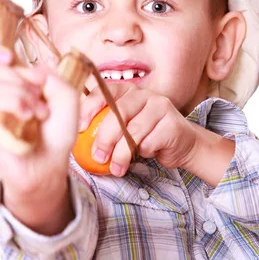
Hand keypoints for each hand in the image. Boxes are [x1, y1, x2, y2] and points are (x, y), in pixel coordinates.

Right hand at [0, 44, 80, 201]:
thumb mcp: (65, 96)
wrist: (50, 165)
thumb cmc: (55, 132)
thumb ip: (51, 76)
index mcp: (9, 84)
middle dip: (20, 75)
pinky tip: (30, 116)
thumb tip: (29, 69)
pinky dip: (17, 102)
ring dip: (24, 93)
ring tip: (40, 112)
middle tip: (39, 93)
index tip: (9, 56)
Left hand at [79, 83, 198, 176]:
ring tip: (117, 169)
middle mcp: (143, 94)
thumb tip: (76, 139)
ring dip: (122, 154)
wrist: (182, 144)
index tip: (80, 128)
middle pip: (118, 113)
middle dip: (105, 138)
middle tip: (98, 157)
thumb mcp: (124, 128)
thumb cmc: (147, 137)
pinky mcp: (172, 123)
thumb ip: (105, 127)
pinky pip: (150, 141)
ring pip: (134, 130)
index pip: (103, 92)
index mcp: (127, 91)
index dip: (89, 108)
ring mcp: (160, 106)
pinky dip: (144, 153)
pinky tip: (146, 154)